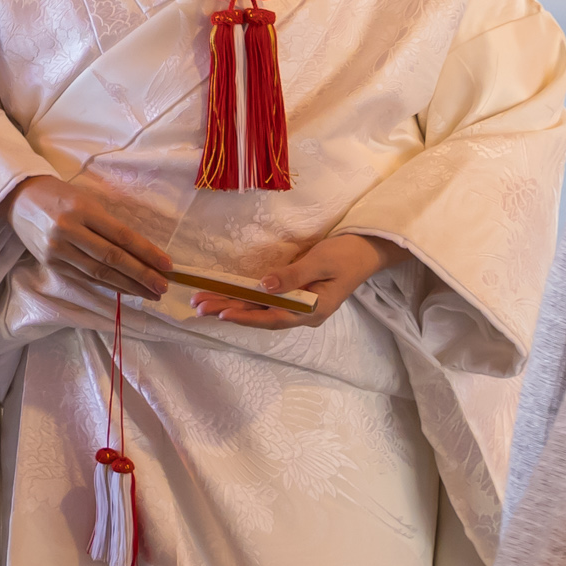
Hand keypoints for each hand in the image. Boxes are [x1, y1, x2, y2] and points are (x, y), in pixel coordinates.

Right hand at [7, 176, 172, 303]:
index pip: (122, 236)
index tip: (168, 266)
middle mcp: (68, 231)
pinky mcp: (51, 263)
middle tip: (163, 287)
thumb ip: (108, 225)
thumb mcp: (85, 200)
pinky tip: (124, 289)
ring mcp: (57, 250)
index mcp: (82, 209)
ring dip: (128, 286)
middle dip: (142, 275)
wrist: (18, 197)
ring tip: (149, 293)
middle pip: (113, 258)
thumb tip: (139, 252)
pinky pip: (85, 278)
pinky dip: (108, 286)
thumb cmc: (58, 195)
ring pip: (100, 273)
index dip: (147, 253)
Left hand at [194, 232, 391, 331]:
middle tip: (199, 307)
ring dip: (231, 305)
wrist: (366, 249)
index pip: (274, 317)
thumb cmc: (345, 255)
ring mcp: (298, 303)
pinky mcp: (293, 292)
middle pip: (261, 314)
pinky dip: (243, 297)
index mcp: (313, 310)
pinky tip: (224, 296)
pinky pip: (264, 298)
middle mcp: (303, 312)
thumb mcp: (320, 262)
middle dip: (229, 311)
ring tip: (202, 303)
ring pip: (259, 307)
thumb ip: (293, 276)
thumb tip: (264, 286)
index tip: (223, 315)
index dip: (247, 317)